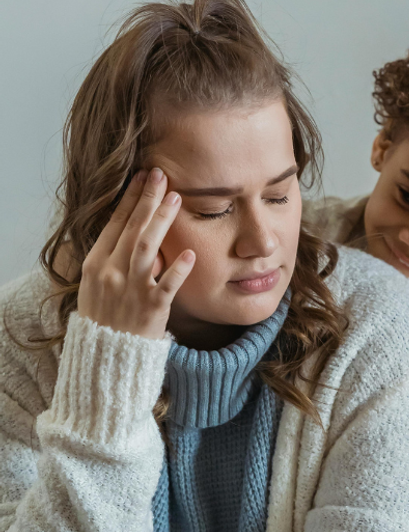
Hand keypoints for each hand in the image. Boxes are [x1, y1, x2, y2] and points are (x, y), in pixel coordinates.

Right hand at [77, 168, 194, 339]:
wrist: (107, 356)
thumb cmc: (106, 317)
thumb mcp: (96, 284)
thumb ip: (111, 257)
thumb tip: (129, 228)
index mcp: (95, 264)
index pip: (114, 224)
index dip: (129, 199)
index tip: (142, 176)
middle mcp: (111, 273)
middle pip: (132, 229)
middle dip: (146, 199)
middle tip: (162, 175)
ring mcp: (131, 290)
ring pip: (146, 249)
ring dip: (161, 222)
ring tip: (176, 198)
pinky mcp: (152, 308)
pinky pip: (167, 285)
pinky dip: (178, 269)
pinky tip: (191, 254)